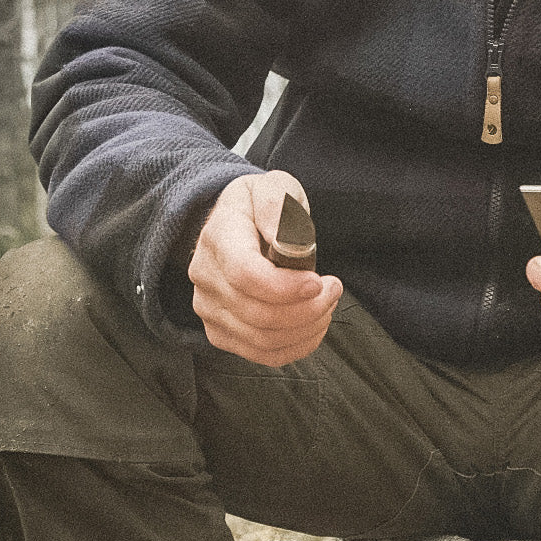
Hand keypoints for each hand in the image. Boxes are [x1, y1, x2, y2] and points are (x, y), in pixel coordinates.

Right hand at [190, 170, 341, 366]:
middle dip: (308, 308)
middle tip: (334, 288)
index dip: (285, 287)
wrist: (237, 223)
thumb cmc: (261, 204)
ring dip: (307, 327)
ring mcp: (209, 308)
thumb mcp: (272, 187)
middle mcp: (205, 277)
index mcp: (218, 237)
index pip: (245, 275)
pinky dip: (296, 346)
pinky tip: (315, 324)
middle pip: (258, 313)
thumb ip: (277, 207)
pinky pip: (261, 354)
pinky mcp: (220, 331)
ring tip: (328, 303)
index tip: (319, 282)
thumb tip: (285, 243)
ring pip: (262, 339)